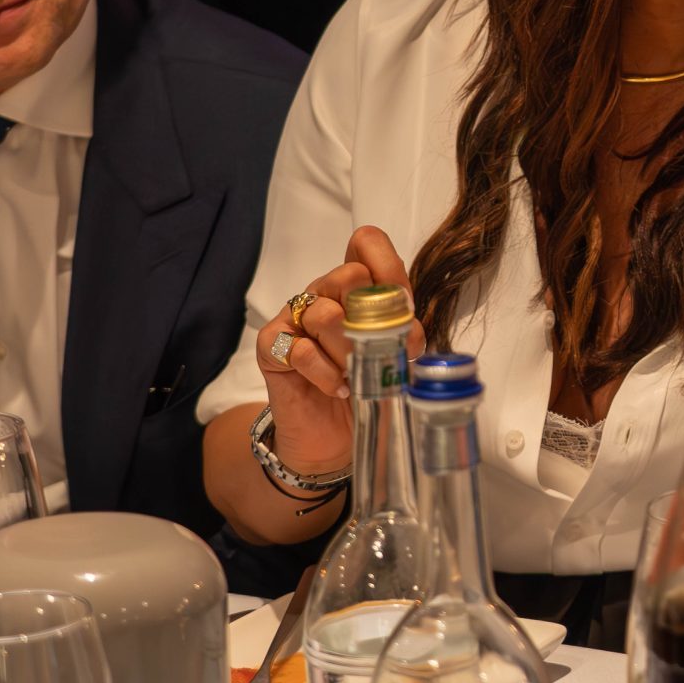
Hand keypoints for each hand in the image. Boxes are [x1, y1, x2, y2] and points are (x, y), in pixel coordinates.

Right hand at [257, 225, 426, 475]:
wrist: (334, 439)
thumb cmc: (367, 390)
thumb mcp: (395, 360)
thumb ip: (405, 336)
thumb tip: (411, 331)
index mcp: (355, 288)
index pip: (365, 243)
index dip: (387, 263)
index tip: (402, 301)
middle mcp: (323, 294)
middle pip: (348, 275)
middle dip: (371, 319)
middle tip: (377, 351)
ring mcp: (294, 318)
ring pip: (325, 313)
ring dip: (348, 350)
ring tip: (356, 376)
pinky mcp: (272, 348)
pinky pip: (301, 350)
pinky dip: (326, 373)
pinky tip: (338, 388)